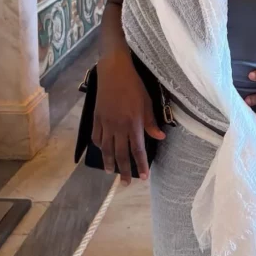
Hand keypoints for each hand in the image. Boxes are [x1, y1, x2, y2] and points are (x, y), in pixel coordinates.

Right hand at [92, 50, 164, 183]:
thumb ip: (151, 123)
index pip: (137, 150)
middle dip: (124, 170)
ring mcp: (105, 123)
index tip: (144, 177)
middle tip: (126, 183)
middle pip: (121, 154)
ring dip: (109, 162)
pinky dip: (99, 146)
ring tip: (111, 172)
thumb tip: (160, 137)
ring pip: (106, 149)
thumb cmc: (134, 85)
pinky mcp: (96, 118)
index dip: (141, 165)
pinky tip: (102, 150)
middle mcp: (118, 127)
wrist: (114, 71)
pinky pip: (97, 137)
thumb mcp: (148, 103)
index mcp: (133, 124)